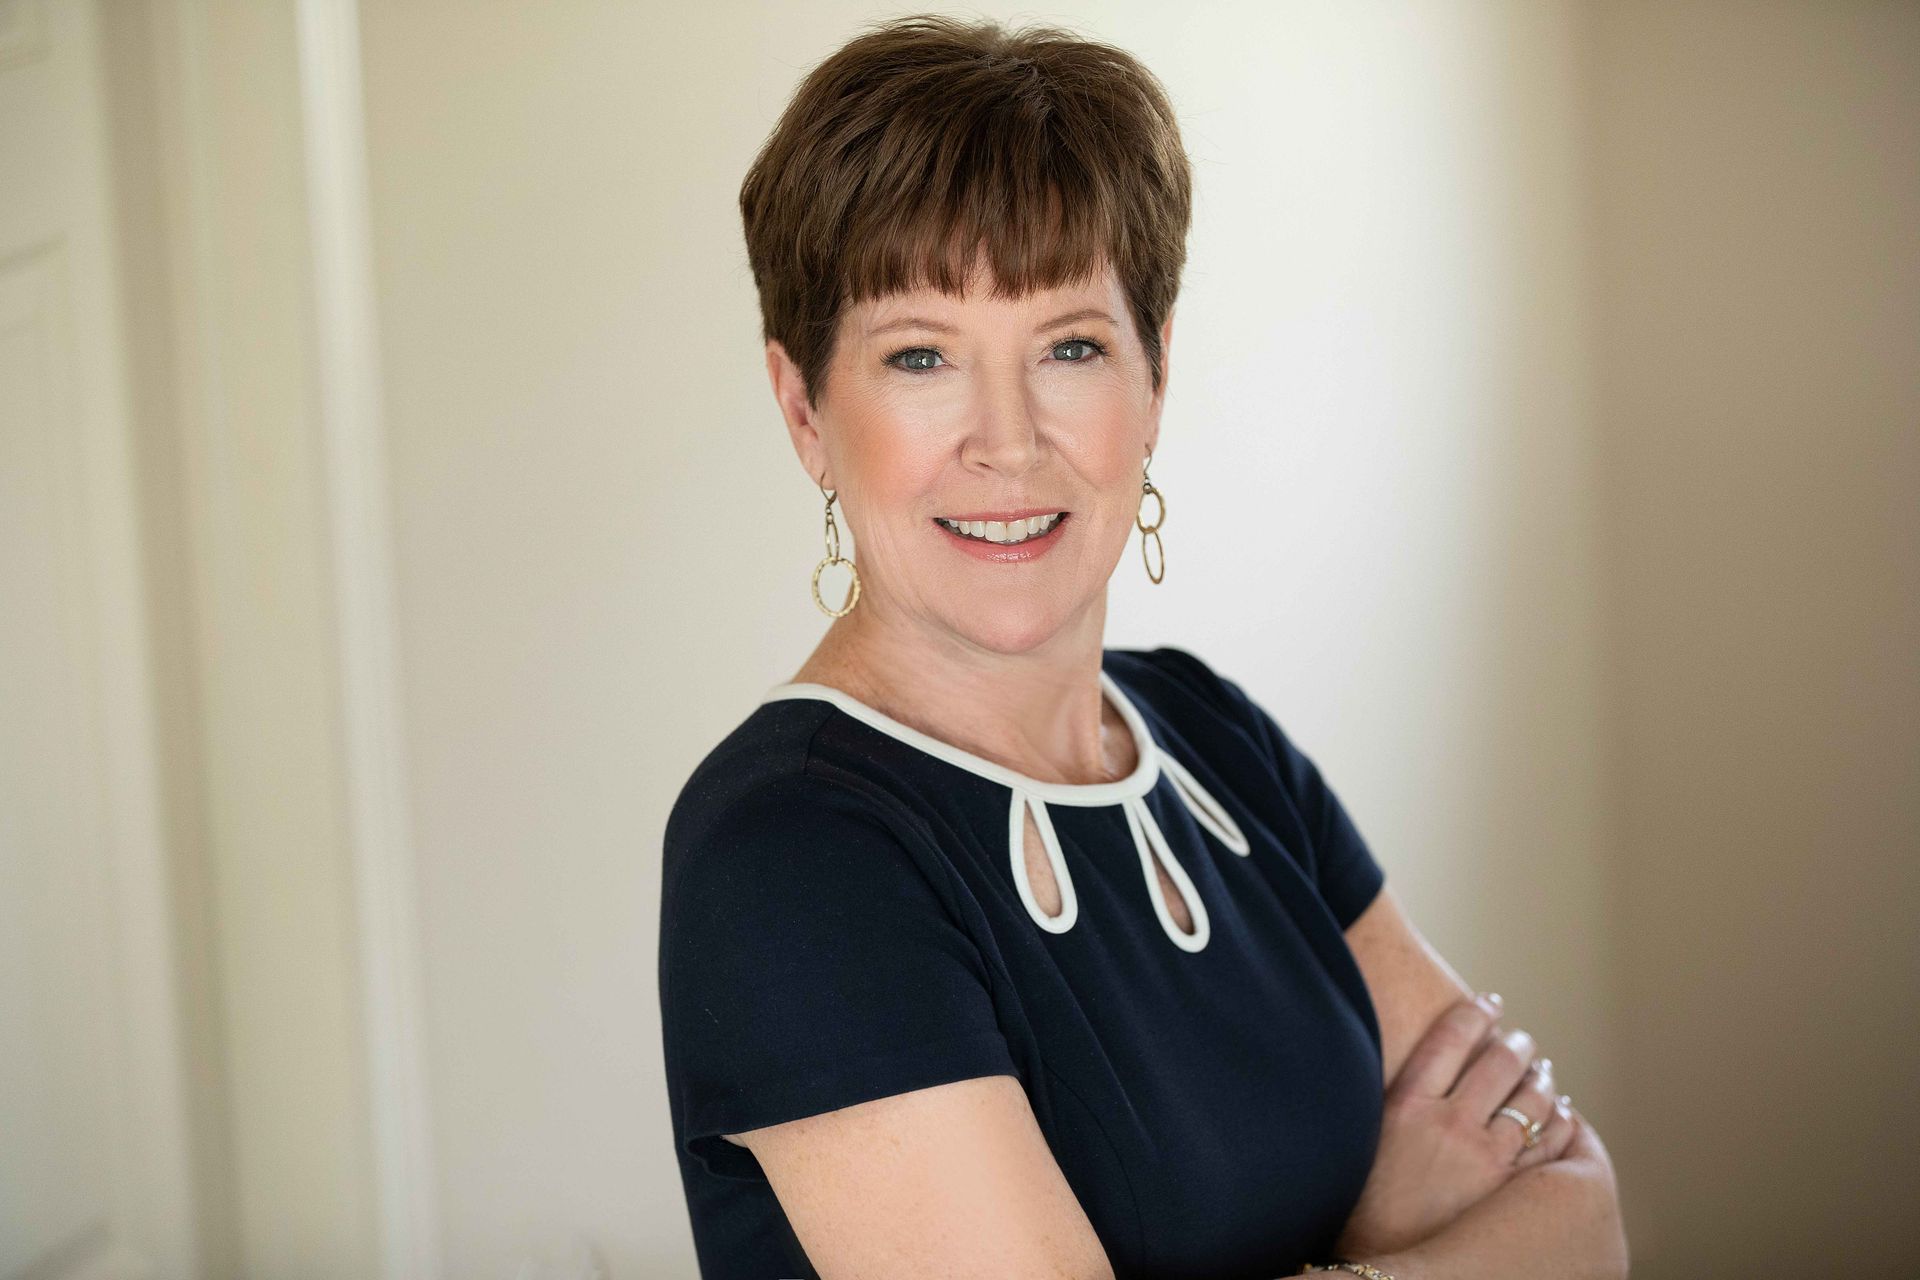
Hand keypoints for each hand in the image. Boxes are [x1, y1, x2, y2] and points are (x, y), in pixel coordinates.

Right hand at [1333, 993, 1578, 1259]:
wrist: (1380, 1264)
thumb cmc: (1362, 1206)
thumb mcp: (1363, 1139)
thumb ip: (1392, 1102)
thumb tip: (1411, 1073)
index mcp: (1408, 1104)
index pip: (1451, 1036)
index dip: (1474, 1012)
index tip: (1488, 1002)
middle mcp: (1450, 1122)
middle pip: (1499, 1062)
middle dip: (1516, 1044)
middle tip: (1521, 1039)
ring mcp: (1485, 1156)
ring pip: (1531, 1100)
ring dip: (1542, 1080)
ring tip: (1543, 1073)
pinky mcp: (1509, 1189)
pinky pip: (1548, 1143)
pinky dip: (1559, 1123)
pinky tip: (1560, 1115)